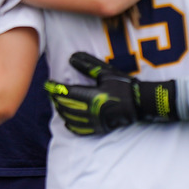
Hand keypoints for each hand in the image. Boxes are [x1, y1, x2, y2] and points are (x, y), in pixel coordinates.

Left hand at [43, 52, 177, 136]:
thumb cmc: (123, 85)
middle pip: (66, 106)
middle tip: (51, 92)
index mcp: (91, 95)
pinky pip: (80, 130)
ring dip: (61, 111)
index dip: (55, 88)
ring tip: (57, 104)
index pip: (66, 92)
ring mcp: (94, 121)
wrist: (139, 103)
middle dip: (56, 99)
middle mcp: (90, 110)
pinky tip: (66, 122)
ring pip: (71, 118)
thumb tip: (71, 58)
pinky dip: (71, 125)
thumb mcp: (105, 73)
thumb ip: (87, 66)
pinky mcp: (98, 128)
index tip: (48, 83)